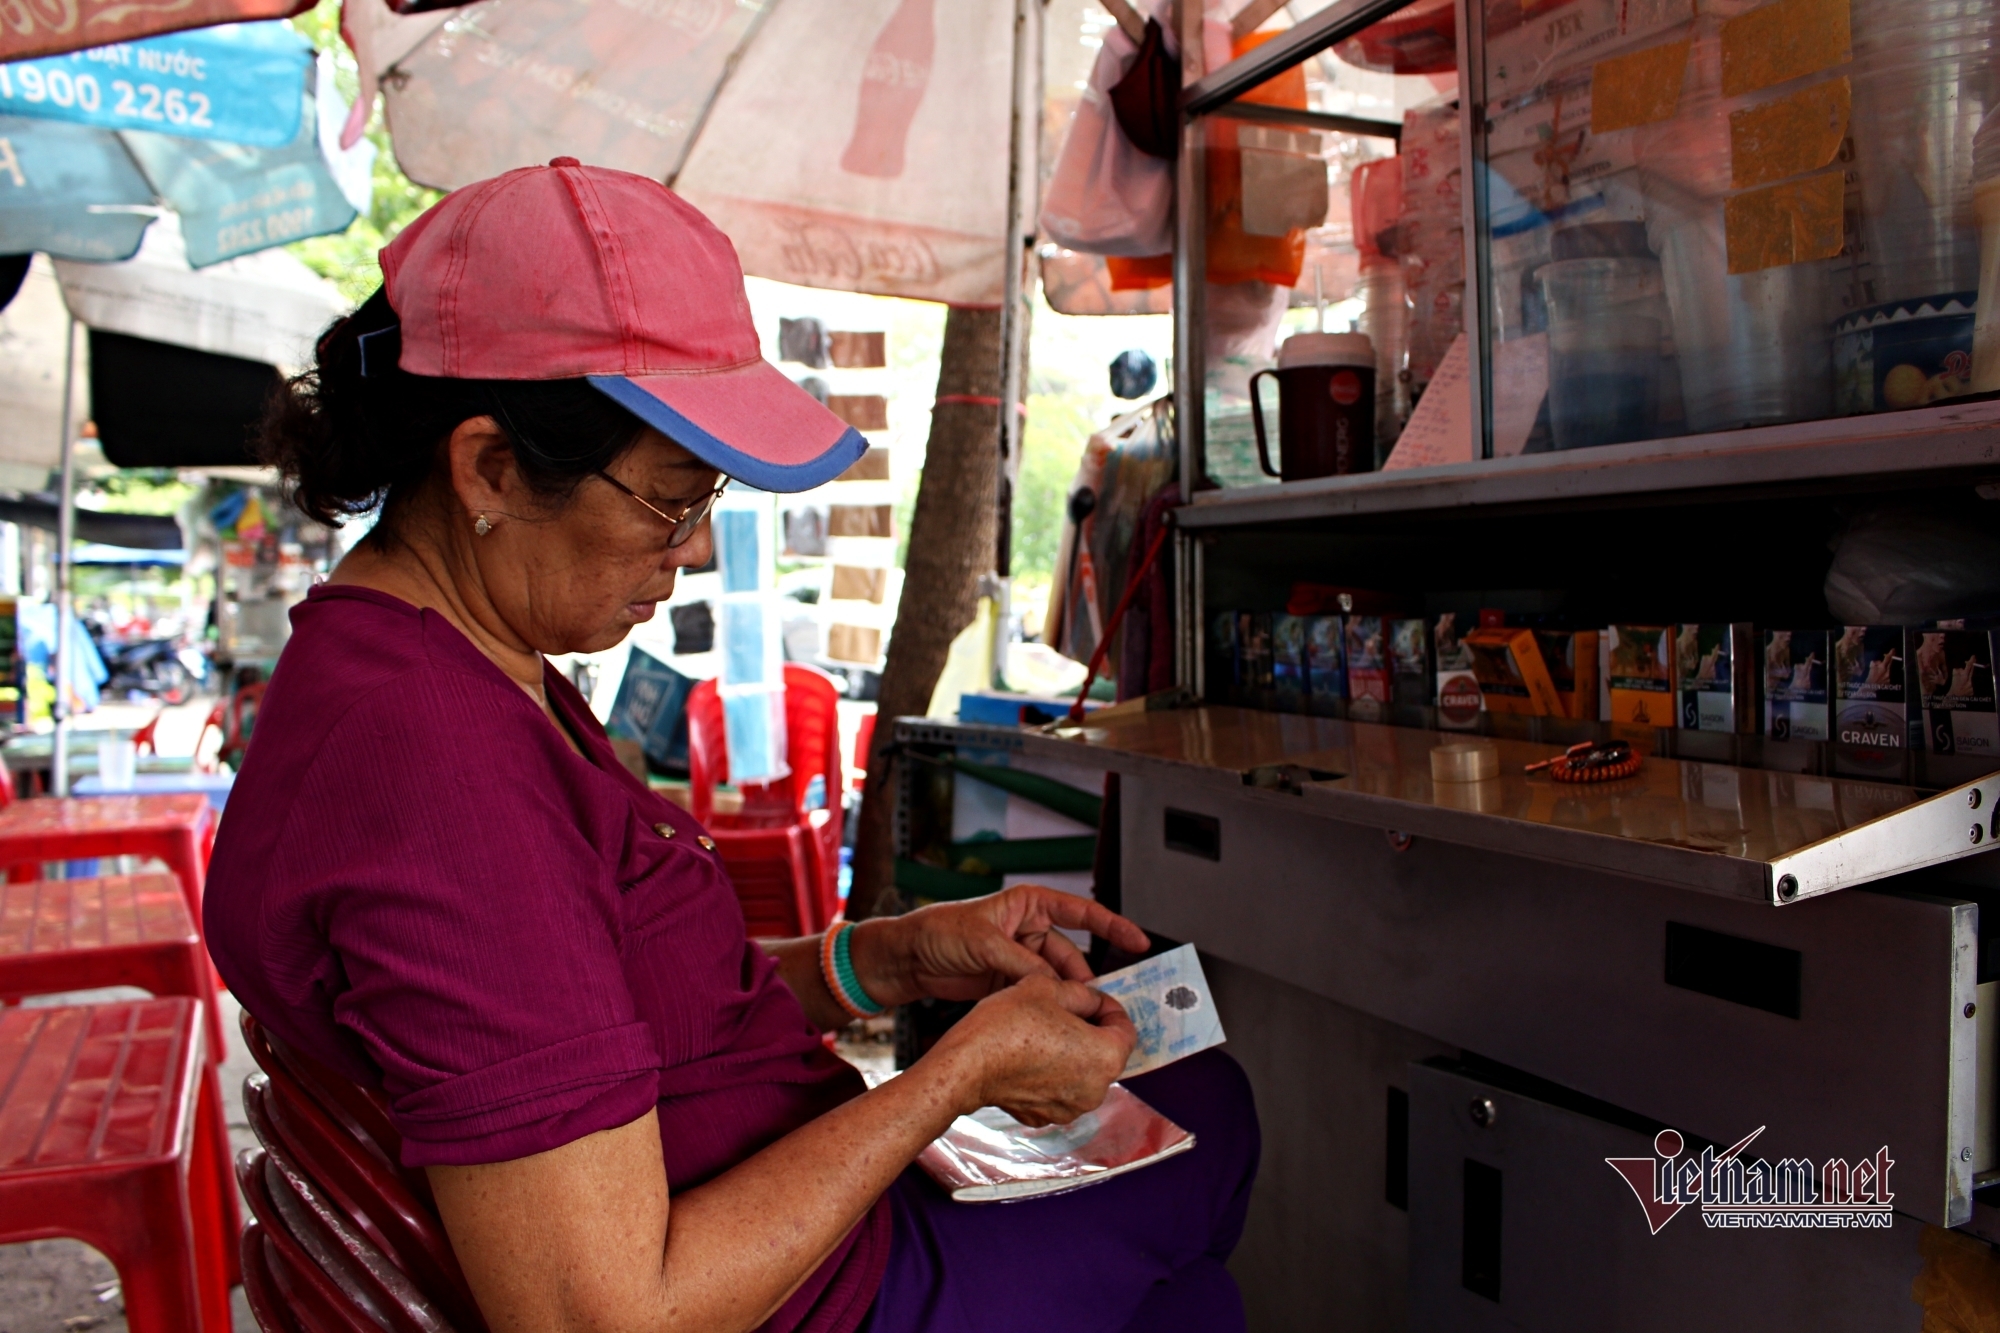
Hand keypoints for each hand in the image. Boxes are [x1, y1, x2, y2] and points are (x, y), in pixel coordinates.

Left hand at [851, 884, 1150, 1007]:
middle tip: (1104, 1005)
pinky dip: (1050, 1007)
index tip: (1139, 942)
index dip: (1112, 926)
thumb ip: (1021, 964)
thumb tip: (1054, 985)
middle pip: (1071, 955)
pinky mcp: (1010, 982)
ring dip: (1068, 998)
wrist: (906, 958)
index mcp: (1029, 905)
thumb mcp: (983, 942)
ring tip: (1083, 1019)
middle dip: (1087, 979)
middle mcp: (1030, 929)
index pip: (1080, 912)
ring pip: (1057, 981)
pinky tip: (1060, 1022)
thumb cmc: (939, 932)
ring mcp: (1021, 958)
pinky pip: (1039, 994)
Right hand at [926, 974, 1136, 1125]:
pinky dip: (1051, 1072)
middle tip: (1063, 1010)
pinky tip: (1028, 1054)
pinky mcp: (1045, 1116)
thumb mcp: (1048, 987)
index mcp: (1107, 1057)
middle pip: (1105, 1051)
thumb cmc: (1007, 1026)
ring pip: (1081, 1071)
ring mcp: (1070, 1108)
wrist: (966, 1065)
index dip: (1109, 1007)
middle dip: (1089, 1029)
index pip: (1125, 1027)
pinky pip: (1059, 1088)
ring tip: (1042, 1030)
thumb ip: (1082, 992)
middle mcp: (1096, 1090)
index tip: (1090, 998)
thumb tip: (1091, 1001)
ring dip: (1070, 1051)